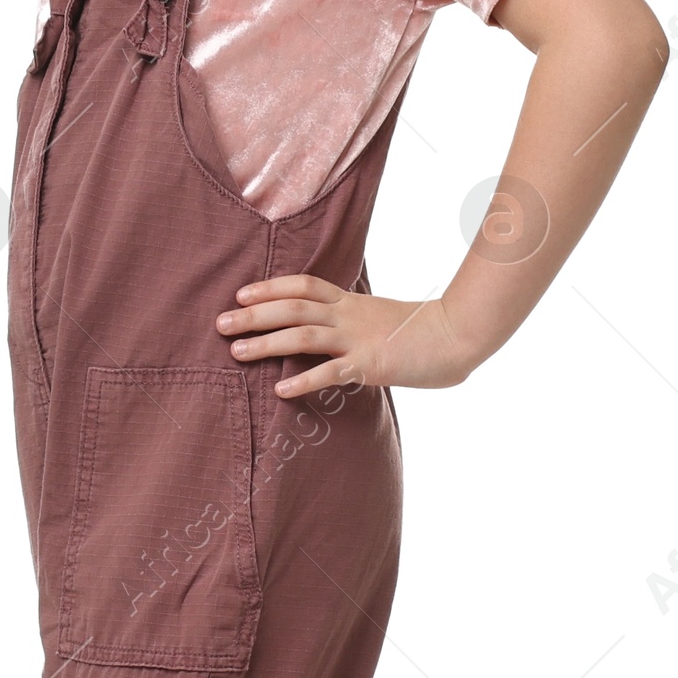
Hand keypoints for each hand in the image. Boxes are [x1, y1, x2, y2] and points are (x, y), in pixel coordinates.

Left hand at [216, 275, 475, 395]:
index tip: (241, 294)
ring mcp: (358, 339)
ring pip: (302, 333)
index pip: (303, 285)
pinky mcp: (370, 364)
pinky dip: (302, 380)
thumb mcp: (382, 318)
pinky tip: (279, 391)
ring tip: (235, 353)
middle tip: (220, 323)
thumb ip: (356, 322)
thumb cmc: (424, 331)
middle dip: (253, 315)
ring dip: (266, 343)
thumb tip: (335, 332)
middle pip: (292, 306)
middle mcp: (349, 315)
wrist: (458, 335)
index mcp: (351, 302)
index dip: (270, 288)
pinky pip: (330, 372)